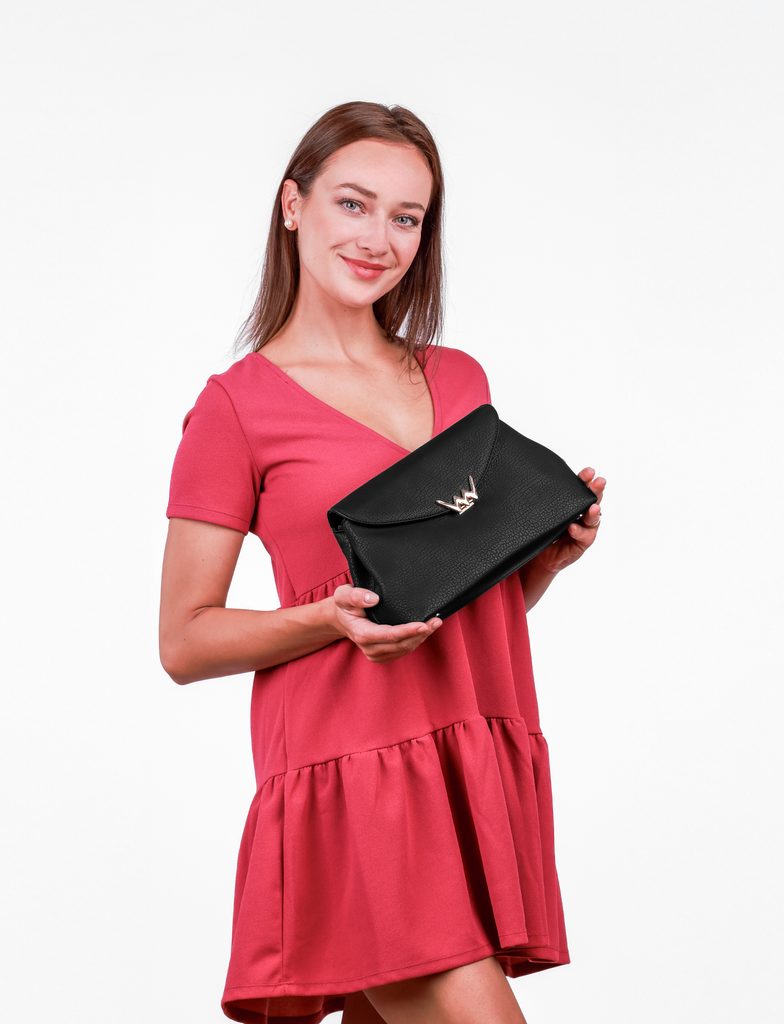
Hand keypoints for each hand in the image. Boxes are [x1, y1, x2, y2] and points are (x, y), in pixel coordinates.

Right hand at [328, 584, 442, 662]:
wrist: (341, 618)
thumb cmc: (344, 605)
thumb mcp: (343, 595)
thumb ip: (356, 595)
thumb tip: (374, 599)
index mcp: (362, 634)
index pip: (390, 635)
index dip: (408, 631)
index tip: (424, 624)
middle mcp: (370, 648)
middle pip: (401, 644)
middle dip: (421, 634)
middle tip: (436, 621)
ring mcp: (376, 654)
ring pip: (404, 649)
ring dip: (421, 638)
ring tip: (434, 624)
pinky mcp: (383, 656)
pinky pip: (403, 651)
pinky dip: (415, 641)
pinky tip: (424, 631)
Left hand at [527, 467, 604, 575]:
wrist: (536, 559)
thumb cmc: (538, 532)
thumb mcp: (540, 514)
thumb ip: (542, 502)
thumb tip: (528, 479)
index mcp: (571, 506)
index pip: (580, 490)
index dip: (585, 480)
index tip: (588, 471)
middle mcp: (580, 516)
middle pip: (592, 501)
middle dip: (596, 491)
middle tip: (599, 482)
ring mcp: (582, 531)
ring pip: (593, 520)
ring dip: (593, 513)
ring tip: (592, 507)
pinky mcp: (580, 545)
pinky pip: (584, 538)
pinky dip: (579, 532)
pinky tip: (573, 528)